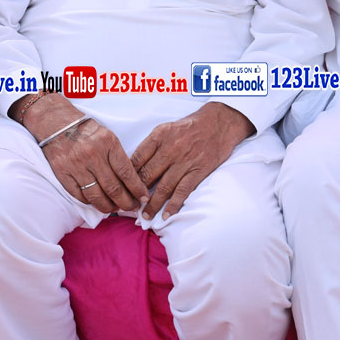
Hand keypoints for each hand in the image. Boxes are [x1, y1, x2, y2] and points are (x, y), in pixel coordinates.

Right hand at [23, 95, 148, 213]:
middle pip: (113, 188)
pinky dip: (90, 202)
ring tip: (116, 208)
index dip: (137, 188)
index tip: (143, 197)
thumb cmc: (85, 130)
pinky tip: (98, 203)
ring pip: (96, 196)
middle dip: (126, 202)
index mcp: (107, 143)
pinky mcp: (63, 174)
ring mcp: (76, 166)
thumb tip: (131, 181)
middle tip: (132, 207)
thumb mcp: (107, 136)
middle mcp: (92, 155)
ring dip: (109, 206)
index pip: (126, 172)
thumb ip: (118, 156)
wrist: (56, 123)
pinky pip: (79, 196)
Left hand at [130, 103, 254, 218]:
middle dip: (136, 193)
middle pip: (148, 175)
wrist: (218, 123)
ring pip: (164, 187)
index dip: (126, 175)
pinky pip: (183, 191)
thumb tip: (134, 166)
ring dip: (153, 204)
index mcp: (159, 136)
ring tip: (145, 216)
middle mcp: (170, 149)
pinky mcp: (198, 171)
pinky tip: (166, 215)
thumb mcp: (166, 128)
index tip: (121, 188)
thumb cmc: (189, 127)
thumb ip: (151, 145)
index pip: (137, 158)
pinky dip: (173, 205)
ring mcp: (184, 161)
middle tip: (128, 206)